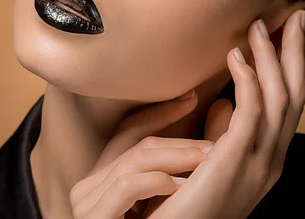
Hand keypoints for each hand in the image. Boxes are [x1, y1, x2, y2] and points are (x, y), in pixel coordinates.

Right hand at [69, 89, 206, 218]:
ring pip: (136, 159)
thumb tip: (213, 112)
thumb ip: (182, 161)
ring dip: (178, 158)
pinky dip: (158, 181)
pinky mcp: (92, 216)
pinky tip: (181, 186)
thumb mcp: (165, 199)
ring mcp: (87, 200)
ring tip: (209, 161)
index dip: (162, 112)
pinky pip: (128, 186)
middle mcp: (90, 183)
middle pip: (138, 143)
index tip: (195, 97)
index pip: (130, 130)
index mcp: (106, 176)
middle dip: (182, 142)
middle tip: (217, 145)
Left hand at [145, 9, 304, 218]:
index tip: (291, 32)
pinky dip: (249, 81)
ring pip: (278, 99)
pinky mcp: (234, 163)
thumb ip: (223, 134)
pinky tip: (238, 56)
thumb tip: (223, 104)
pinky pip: (250, 114)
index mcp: (268, 157)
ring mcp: (259, 163)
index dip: (293, 65)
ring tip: (258, 26)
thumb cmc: (188, 198)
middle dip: (296, 52)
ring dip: (271, 58)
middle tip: (294, 14)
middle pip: (294, 95)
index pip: (289, 102)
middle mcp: (272, 159)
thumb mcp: (213, 162)